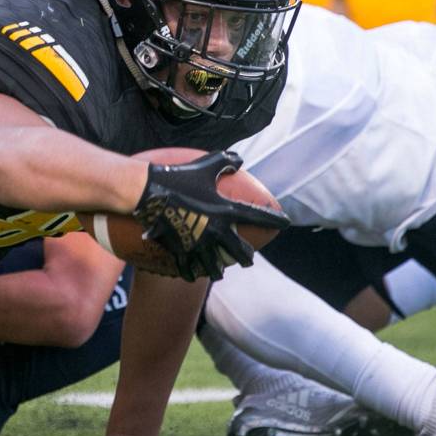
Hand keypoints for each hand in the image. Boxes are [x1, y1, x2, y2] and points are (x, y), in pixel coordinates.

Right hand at [133, 151, 289, 280]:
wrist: (149, 192)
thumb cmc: (178, 177)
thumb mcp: (205, 165)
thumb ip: (225, 161)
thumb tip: (240, 160)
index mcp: (225, 211)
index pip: (257, 216)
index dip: (274, 220)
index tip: (286, 223)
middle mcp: (215, 231)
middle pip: (239, 250)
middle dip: (246, 256)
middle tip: (249, 259)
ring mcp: (197, 243)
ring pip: (214, 265)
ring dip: (218, 270)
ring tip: (219, 273)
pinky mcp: (179, 249)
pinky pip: (188, 267)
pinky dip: (190, 272)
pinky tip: (192, 275)